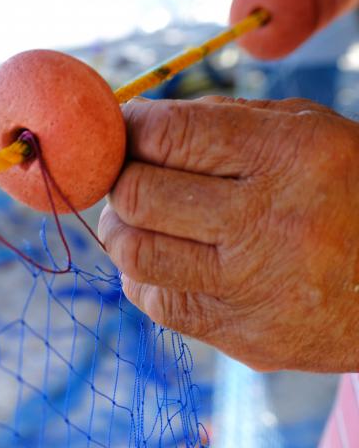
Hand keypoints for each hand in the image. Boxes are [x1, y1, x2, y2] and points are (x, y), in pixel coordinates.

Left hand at [98, 96, 358, 371]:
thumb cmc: (342, 191)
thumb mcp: (304, 132)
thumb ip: (217, 120)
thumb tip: (133, 122)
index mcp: (290, 156)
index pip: (168, 134)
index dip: (129, 128)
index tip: (124, 132)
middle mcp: (269, 223)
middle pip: (138, 195)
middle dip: (120, 179)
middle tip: (130, 176)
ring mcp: (254, 288)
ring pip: (135, 252)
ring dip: (121, 229)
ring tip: (140, 218)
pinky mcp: (242, 337)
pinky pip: (155, 301)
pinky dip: (144, 274)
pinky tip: (169, 260)